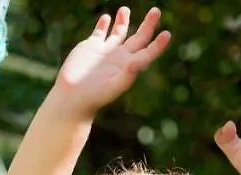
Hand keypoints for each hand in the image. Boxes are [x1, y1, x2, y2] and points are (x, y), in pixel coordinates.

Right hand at [53, 7, 170, 119]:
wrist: (72, 99)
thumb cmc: (94, 97)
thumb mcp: (113, 87)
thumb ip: (128, 75)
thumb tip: (138, 62)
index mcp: (129, 67)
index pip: (148, 53)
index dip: (158, 45)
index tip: (167, 34)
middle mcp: (120, 58)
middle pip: (139, 38)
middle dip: (148, 25)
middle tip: (156, 11)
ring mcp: (105, 51)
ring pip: (119, 32)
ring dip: (123, 20)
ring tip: (125, 9)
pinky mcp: (90, 47)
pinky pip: (99, 32)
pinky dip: (103, 24)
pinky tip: (106, 18)